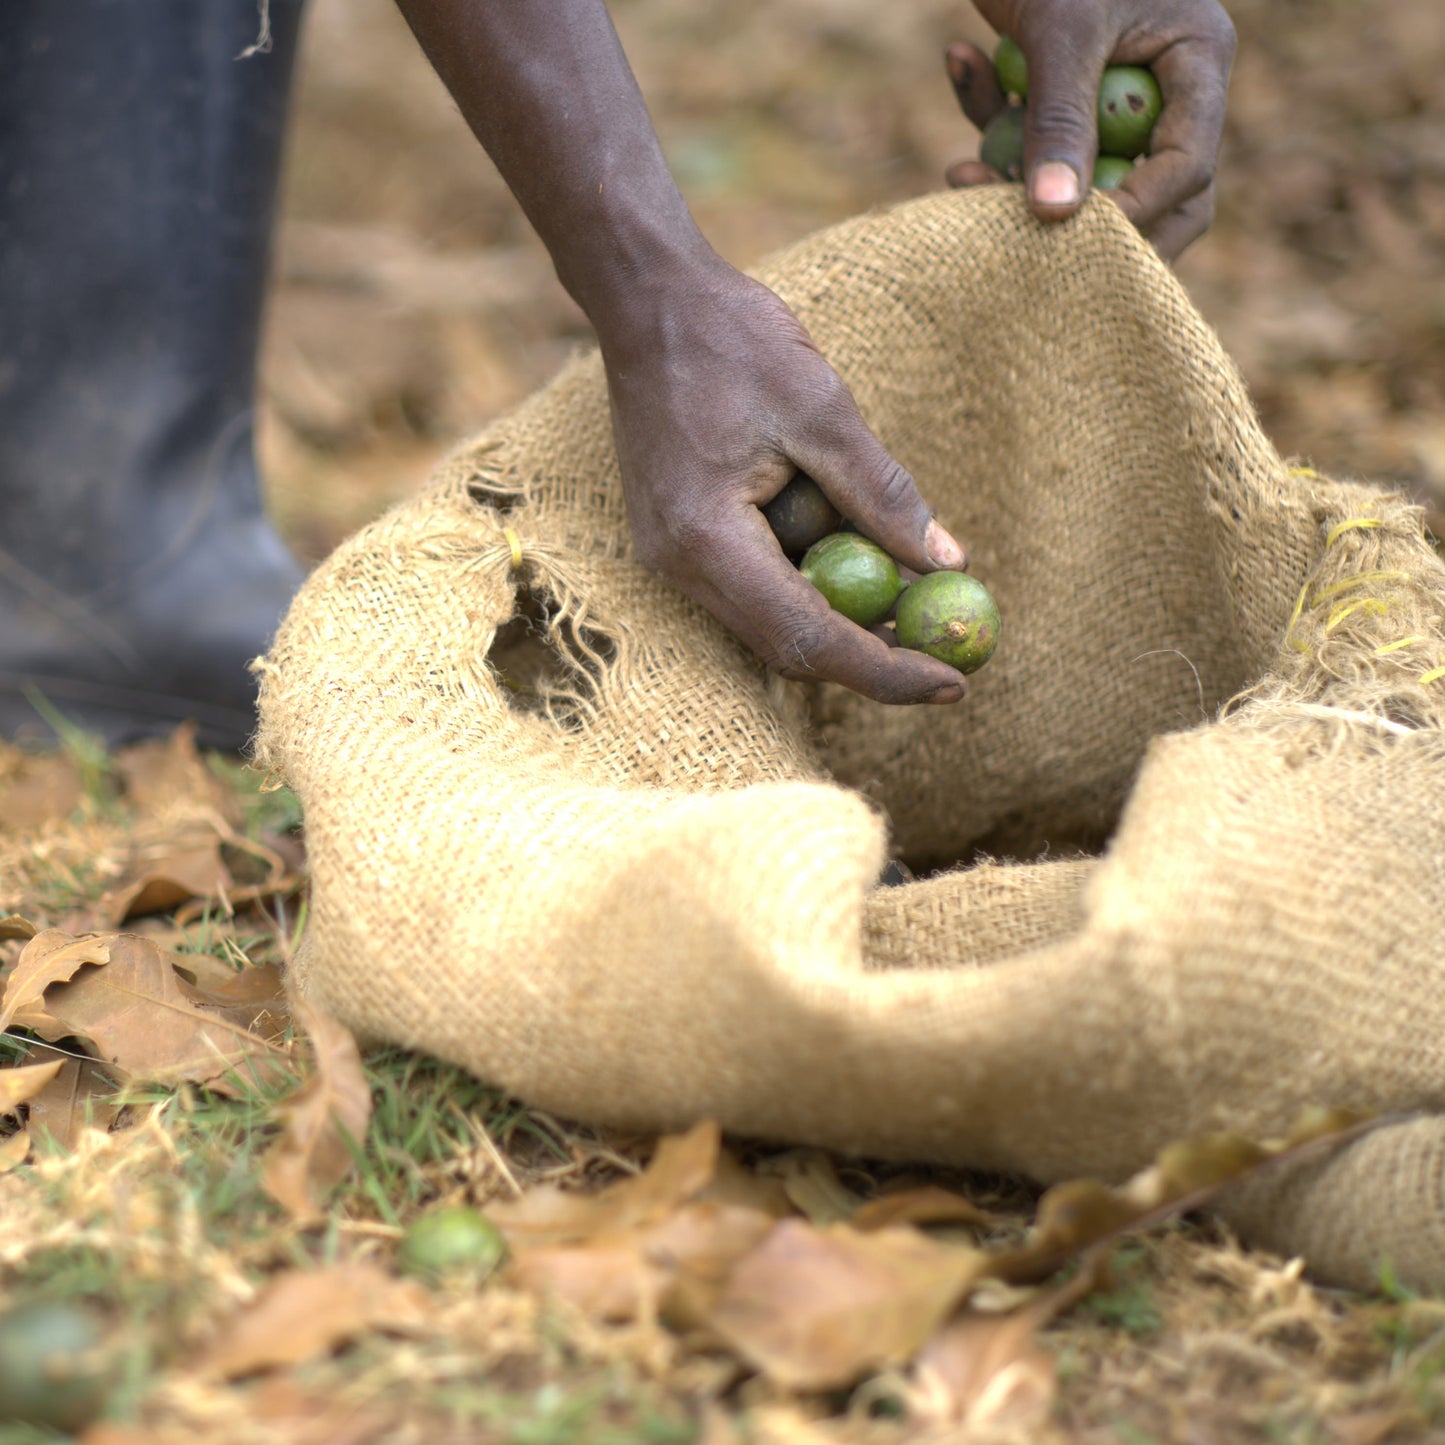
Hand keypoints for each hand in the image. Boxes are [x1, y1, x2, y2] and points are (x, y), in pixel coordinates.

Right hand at [597, 253, 971, 704]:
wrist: (648, 301)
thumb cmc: (733, 340)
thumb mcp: (822, 408)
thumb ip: (882, 493)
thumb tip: (949, 563)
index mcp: (709, 541)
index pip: (809, 637)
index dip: (885, 670)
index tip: (952, 685)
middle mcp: (680, 568)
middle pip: (787, 649)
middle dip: (869, 660)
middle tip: (944, 658)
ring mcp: (672, 559)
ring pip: (770, 626)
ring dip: (843, 626)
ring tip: (915, 608)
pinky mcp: (678, 540)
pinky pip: (753, 590)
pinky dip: (810, 589)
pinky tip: (858, 562)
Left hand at [944, 0, 1234, 258]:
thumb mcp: (1059, 32)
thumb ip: (1059, 120)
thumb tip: (1054, 217)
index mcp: (1196, 60)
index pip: (1188, 168)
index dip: (1135, 214)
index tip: (1072, 238)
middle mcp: (1167, 83)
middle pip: (1150, 194)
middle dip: (1082, 226)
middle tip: (1022, 250)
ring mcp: (1116, 88)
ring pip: (1080, 173)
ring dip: (1014, 174)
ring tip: (957, 168)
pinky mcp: (1062, 86)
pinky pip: (1032, 132)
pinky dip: (988, 111)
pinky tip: (960, 59)